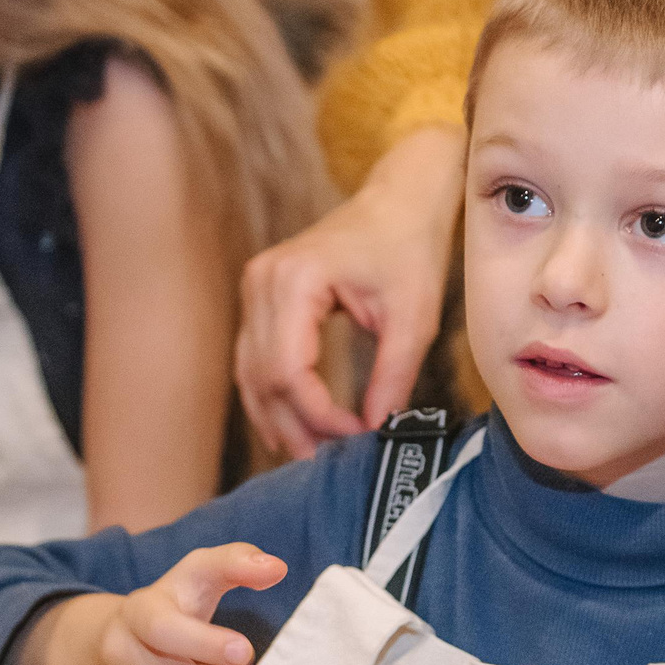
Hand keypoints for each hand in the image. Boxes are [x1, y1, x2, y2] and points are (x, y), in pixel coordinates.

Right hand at [235, 125, 464, 458]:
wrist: (398, 201)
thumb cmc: (410, 249)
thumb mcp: (414, 317)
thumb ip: (394, 377)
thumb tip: (377, 431)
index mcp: (296, 279)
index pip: (291, 370)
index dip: (319, 415)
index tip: (357, 436)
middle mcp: (262, 281)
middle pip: (263, 376)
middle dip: (294, 425)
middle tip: (326, 463)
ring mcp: (255, 287)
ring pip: (250, 372)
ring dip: (277, 417)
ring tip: (310, 454)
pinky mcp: (260, 296)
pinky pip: (255, 357)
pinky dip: (272, 394)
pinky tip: (295, 426)